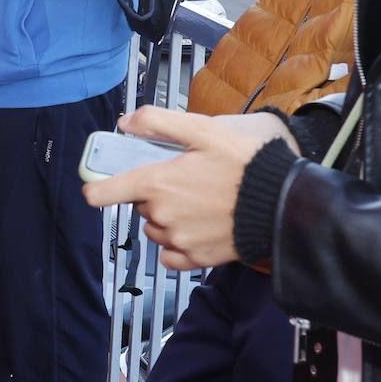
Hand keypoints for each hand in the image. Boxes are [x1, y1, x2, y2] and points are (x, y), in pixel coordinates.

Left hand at [81, 107, 299, 269]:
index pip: (105, 192)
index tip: (97, 186)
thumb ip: (157, 122)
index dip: (98, 187)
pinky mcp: (197, 259)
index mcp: (157, 183)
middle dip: (154, 194)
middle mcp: (162, 215)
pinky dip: (178, 244)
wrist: (283, 203)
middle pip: (140, 205)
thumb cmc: (245, 164)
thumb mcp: (202, 130)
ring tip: (197, 203)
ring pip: (155, 229)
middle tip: (184, 181)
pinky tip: (198, 228)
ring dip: (166, 219)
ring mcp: (179, 240)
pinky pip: (171, 255)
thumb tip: (125, 122)